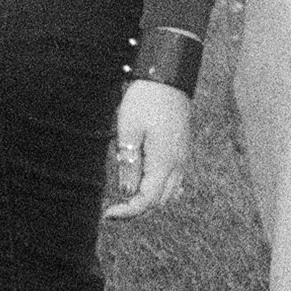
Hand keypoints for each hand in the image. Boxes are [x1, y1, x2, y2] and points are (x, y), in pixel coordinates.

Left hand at [103, 79, 191, 218]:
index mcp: (163, 161)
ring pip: (168, 193)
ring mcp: (182, 157)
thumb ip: (128, 164)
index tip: (108, 214)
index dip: (128, 212)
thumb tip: (126, 191)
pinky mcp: (181, 150)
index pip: (147, 200)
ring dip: (148, 200)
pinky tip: (144, 185)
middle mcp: (177, 163)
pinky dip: (159, 190)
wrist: (167, 77)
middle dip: (137, 209)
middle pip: (159, 201)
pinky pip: (173, 180)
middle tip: (113, 209)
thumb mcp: (128, 130)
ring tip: (125, 198)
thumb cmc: (145, 100)